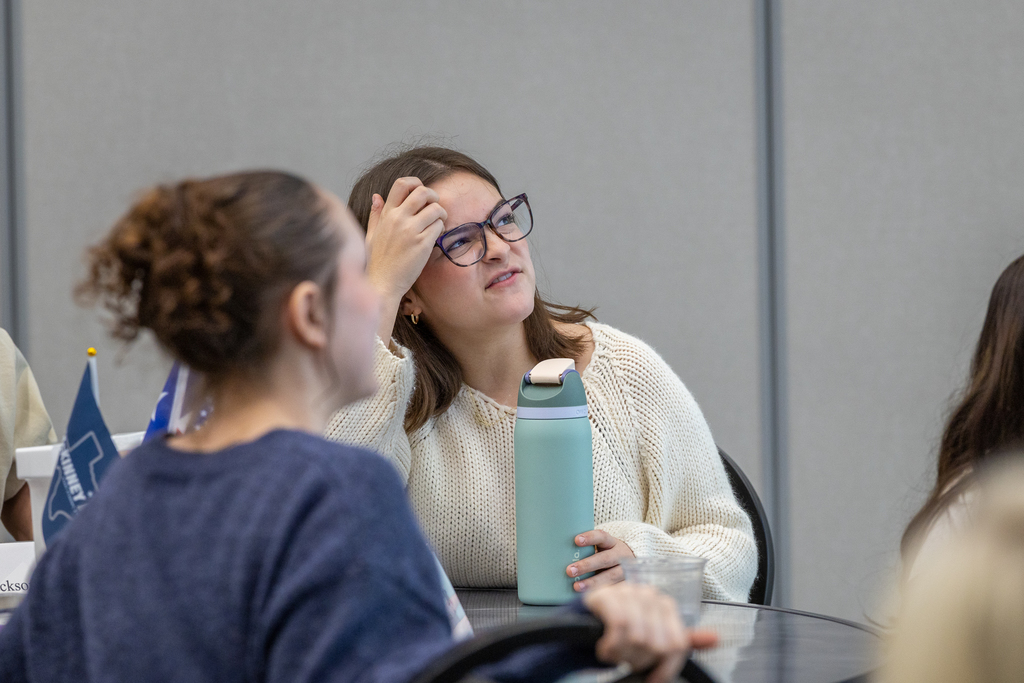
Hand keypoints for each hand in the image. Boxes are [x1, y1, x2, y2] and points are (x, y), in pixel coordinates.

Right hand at [364, 177, 446, 337]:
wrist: (382, 284)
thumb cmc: (376, 262)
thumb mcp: (371, 235)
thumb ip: (376, 215)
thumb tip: (376, 196)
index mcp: (386, 214)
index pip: (402, 184)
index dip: (415, 182)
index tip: (421, 192)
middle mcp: (398, 219)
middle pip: (423, 192)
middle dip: (434, 196)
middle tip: (435, 206)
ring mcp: (411, 231)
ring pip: (435, 209)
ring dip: (441, 214)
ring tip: (438, 224)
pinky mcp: (423, 244)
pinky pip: (439, 226)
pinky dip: (441, 229)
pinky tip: (436, 237)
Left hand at [567, 529, 634, 591]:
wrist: (629, 561)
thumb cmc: (607, 553)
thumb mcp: (601, 546)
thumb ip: (586, 548)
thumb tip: (557, 550)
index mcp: (612, 543)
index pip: (602, 537)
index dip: (590, 538)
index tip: (576, 540)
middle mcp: (621, 555)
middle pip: (605, 559)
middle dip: (587, 565)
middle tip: (570, 570)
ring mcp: (624, 570)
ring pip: (610, 576)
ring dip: (592, 582)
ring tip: (576, 587)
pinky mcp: (624, 584)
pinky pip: (613, 589)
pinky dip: (601, 593)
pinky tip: (589, 596)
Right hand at [583, 582, 717, 682]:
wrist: (588, 618)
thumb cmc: (625, 630)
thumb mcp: (654, 637)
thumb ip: (683, 640)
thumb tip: (715, 639)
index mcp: (666, 605)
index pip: (677, 644)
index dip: (665, 668)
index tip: (653, 679)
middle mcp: (650, 595)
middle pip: (657, 644)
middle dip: (640, 662)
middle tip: (626, 662)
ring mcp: (628, 593)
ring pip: (638, 638)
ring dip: (623, 656)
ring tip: (614, 655)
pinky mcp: (607, 596)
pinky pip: (618, 628)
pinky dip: (611, 647)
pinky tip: (605, 649)